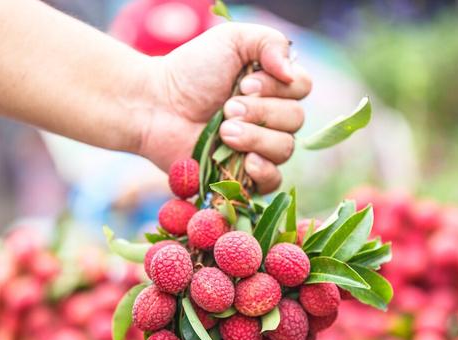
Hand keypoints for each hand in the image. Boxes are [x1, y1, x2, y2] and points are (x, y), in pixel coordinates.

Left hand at [137, 23, 311, 193]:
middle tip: (227, 108)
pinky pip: (273, 181)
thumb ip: (269, 42)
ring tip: (224, 131)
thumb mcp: (231, 39)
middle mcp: (271, 116)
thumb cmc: (190, 71)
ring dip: (255, 137)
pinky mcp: (244, 176)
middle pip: (295, 119)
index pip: (302, 87)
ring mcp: (259, 147)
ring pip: (285, 148)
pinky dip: (264, 171)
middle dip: (261, 112)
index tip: (243, 84)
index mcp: (273, 85)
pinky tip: (246, 162)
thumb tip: (291, 71)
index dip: (278, 87)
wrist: (156, 106)